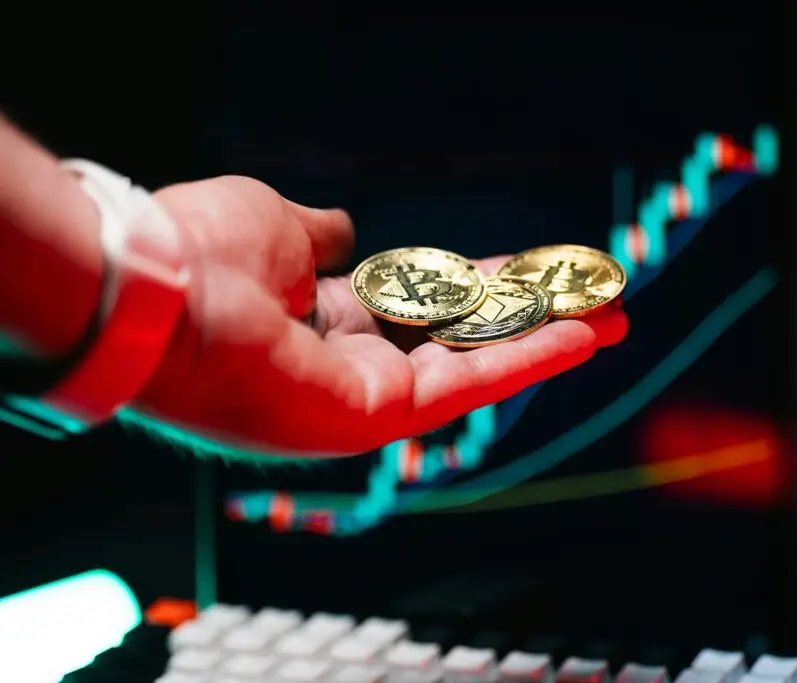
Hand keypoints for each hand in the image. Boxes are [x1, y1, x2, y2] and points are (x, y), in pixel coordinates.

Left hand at [132, 176, 627, 457]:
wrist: (157, 292)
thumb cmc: (203, 251)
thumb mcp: (275, 226)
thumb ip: (321, 237)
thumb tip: (347, 231)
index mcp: (321, 320)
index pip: (420, 304)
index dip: (478, 284)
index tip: (530, 266)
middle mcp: (347, 367)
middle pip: (460, 339)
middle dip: (530, 315)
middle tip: (594, 293)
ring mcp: (363, 399)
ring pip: (476, 365)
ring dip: (548, 338)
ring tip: (614, 312)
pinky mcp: (375, 418)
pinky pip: (468, 386)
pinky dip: (529, 359)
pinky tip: (585, 334)